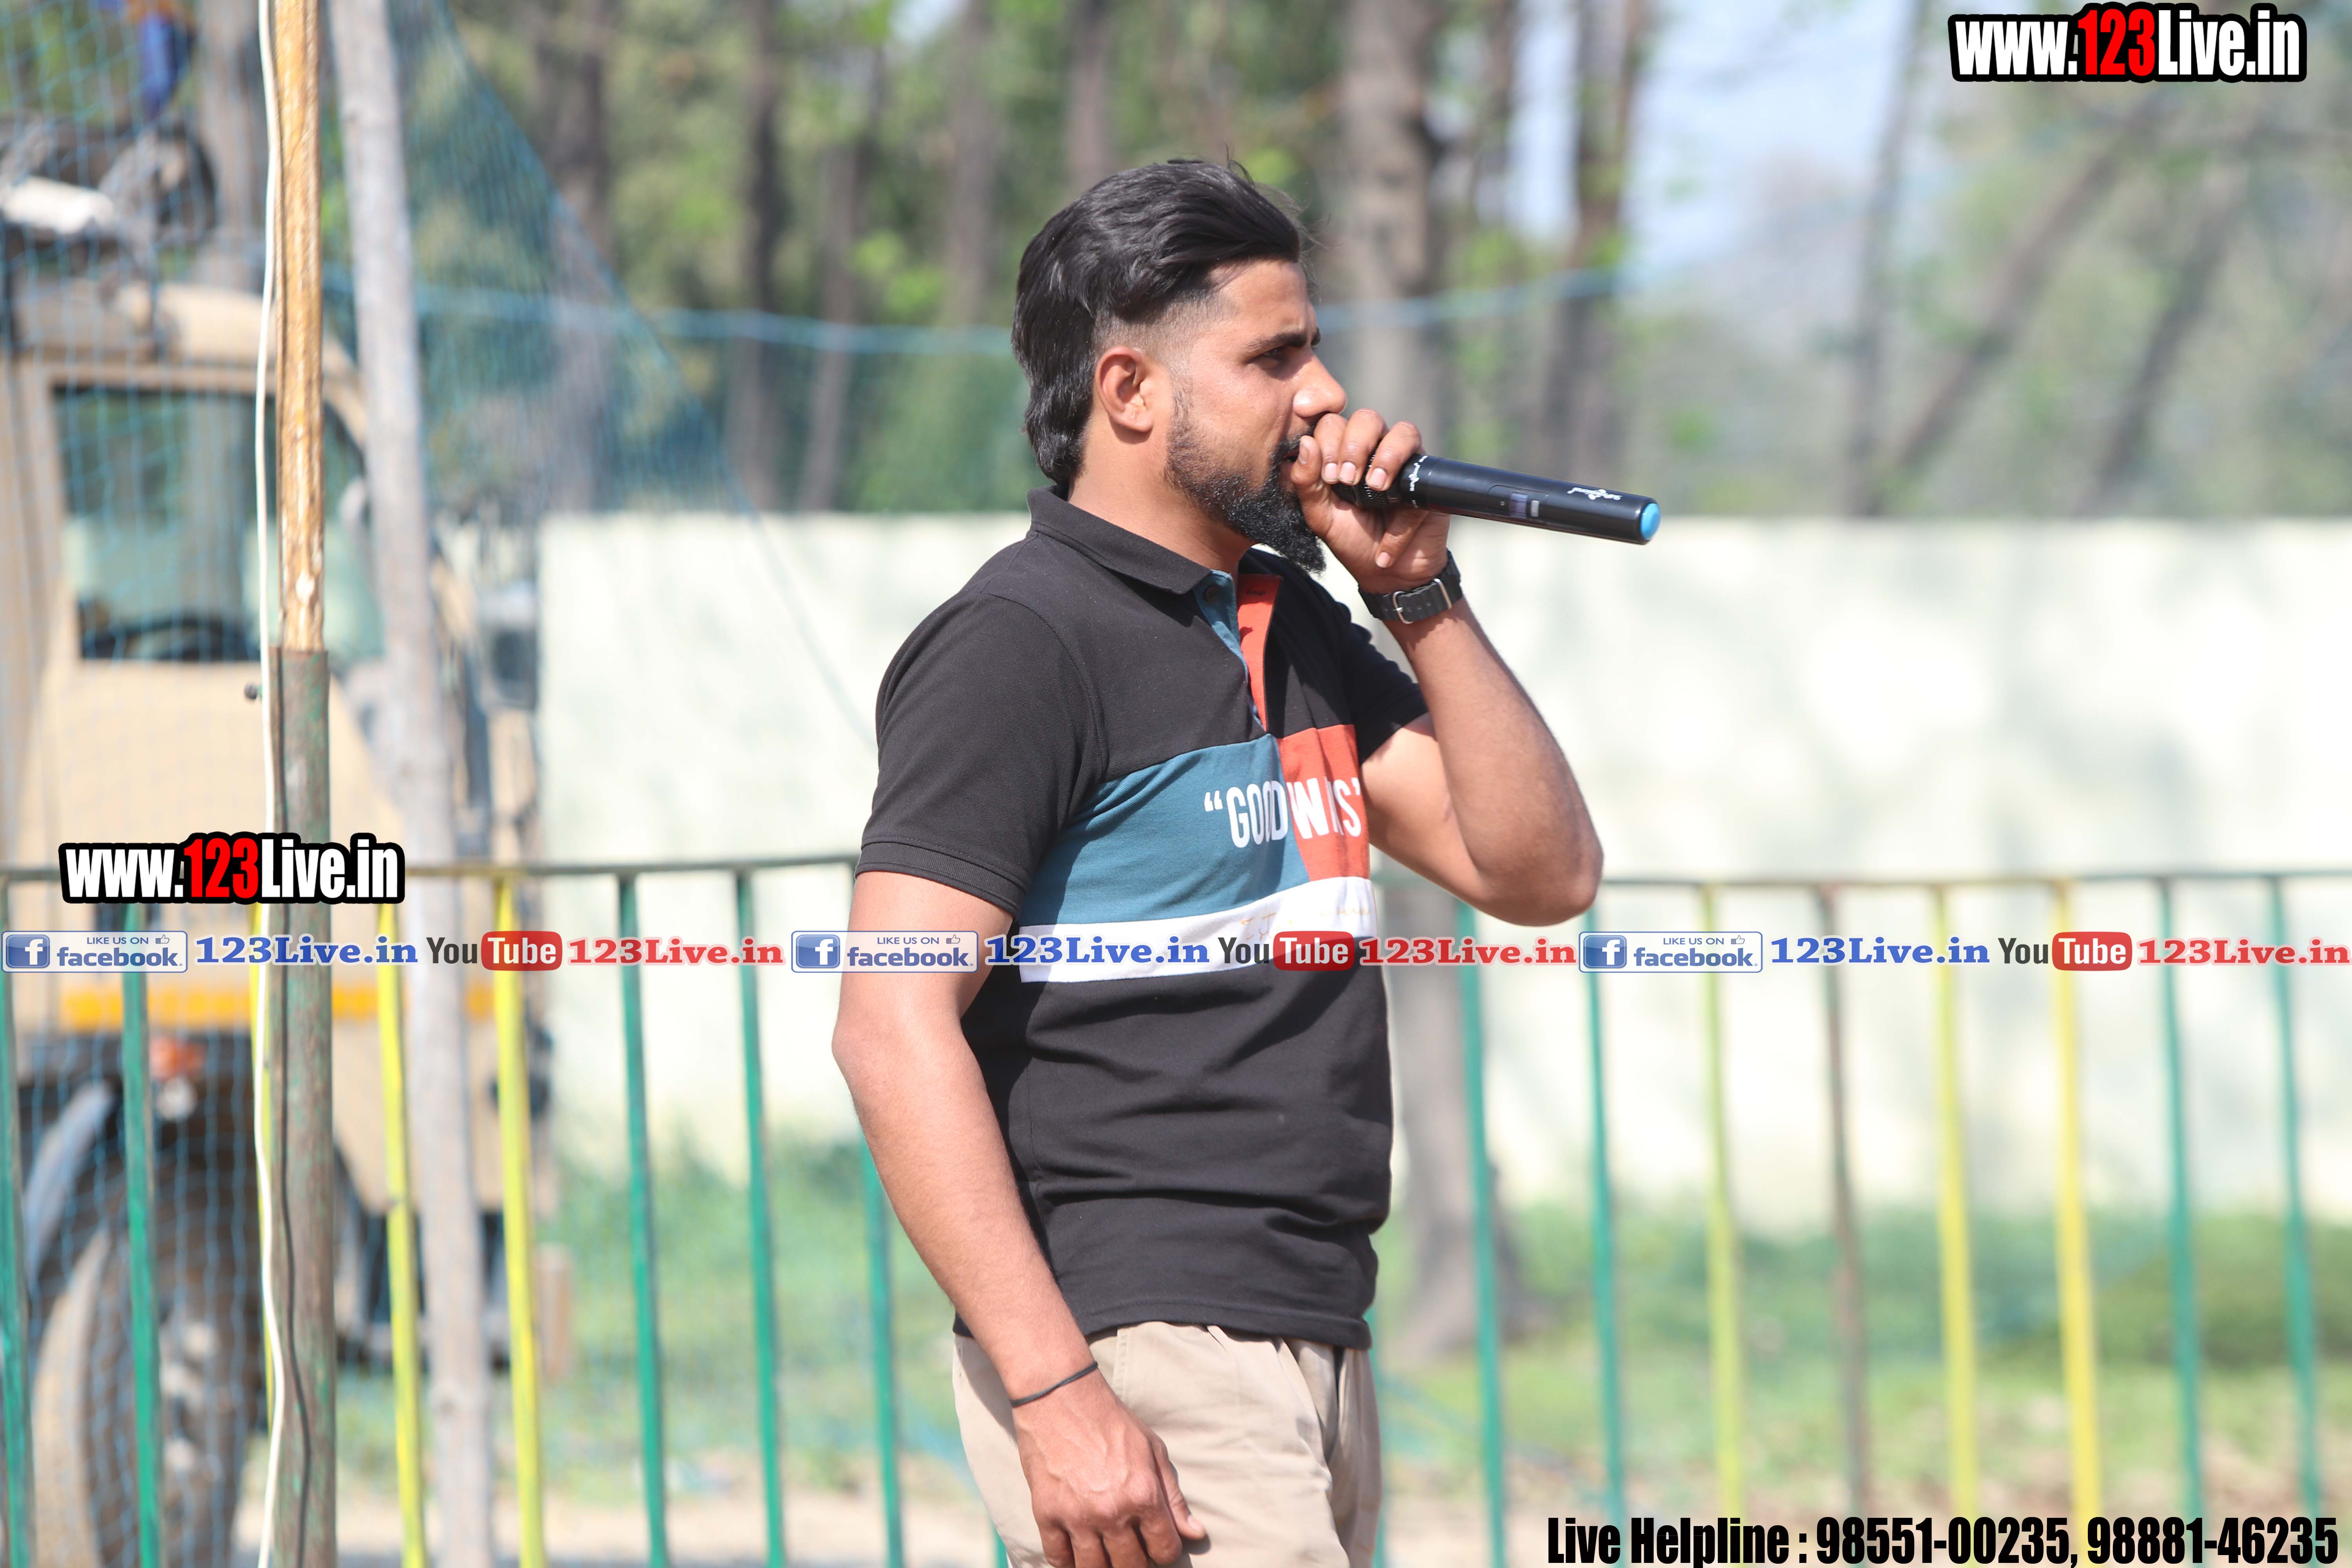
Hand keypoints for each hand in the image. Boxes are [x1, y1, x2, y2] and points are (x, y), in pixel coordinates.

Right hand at [1013, 1368, 1205, 1567]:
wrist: (1060, 1397)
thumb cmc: (1111, 1421)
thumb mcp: (1153, 1451)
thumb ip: (1173, 1497)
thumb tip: (1194, 1533)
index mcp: (1143, 1495)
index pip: (1164, 1550)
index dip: (1164, 1551)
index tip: (1156, 1543)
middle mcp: (1111, 1511)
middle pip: (1130, 1567)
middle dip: (1136, 1562)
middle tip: (1131, 1547)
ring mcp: (1076, 1516)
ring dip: (1104, 1566)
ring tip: (1106, 1551)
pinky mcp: (1046, 1514)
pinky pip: (1058, 1559)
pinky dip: (1068, 1562)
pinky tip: (1076, 1552)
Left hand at [1288, 406, 1451, 593]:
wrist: (1389, 574)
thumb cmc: (1352, 539)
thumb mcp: (1321, 516)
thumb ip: (1306, 482)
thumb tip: (1305, 444)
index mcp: (1342, 453)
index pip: (1333, 422)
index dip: (1327, 441)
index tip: (1327, 476)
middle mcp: (1375, 451)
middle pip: (1367, 418)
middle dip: (1354, 445)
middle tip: (1346, 480)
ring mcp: (1405, 462)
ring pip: (1403, 431)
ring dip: (1387, 456)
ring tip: (1375, 487)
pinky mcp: (1428, 481)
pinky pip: (1423, 472)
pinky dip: (1404, 508)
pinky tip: (1390, 535)